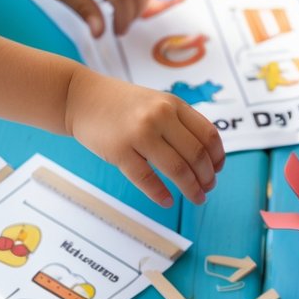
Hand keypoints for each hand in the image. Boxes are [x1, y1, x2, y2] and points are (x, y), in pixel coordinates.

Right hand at [64, 68, 223, 205]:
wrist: (81, 97)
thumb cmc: (123, 105)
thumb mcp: (157, 102)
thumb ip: (180, 123)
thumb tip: (208, 158)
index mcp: (173, 104)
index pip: (208, 135)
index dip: (218, 157)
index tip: (218, 170)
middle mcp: (159, 116)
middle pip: (196, 155)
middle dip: (207, 177)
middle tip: (208, 188)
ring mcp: (139, 133)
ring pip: (177, 169)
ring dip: (192, 189)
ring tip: (197, 198)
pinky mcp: (119, 151)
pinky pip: (147, 179)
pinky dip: (161, 195)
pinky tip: (168, 201)